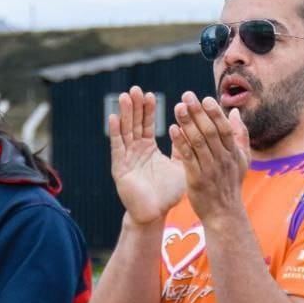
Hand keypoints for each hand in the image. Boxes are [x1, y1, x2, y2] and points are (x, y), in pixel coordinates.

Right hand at [109, 86, 185, 224]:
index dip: (148, 110)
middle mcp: (136, 151)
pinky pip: (117, 147)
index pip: (147, 125)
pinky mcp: (120, 167)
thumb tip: (191, 128)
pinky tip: (113, 118)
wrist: (155, 213)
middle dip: (135, 107)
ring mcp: (126, 158)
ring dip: (124, 114)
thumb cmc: (168, 192)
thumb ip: (184, 147)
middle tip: (136, 89)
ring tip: (125, 97)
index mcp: (148, 149)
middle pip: (134, 124)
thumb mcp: (181, 165)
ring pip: (125, 131)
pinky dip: (115, 132)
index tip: (150, 95)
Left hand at [168, 92, 249, 221]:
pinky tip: (172, 130)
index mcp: (234, 153)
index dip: (215, 113)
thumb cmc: (230, 185)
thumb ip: (240, 136)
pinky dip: (180, 143)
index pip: (225, 128)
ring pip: (198, 142)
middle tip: (186, 96)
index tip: (205, 98)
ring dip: (187, 123)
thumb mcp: (242, 161)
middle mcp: (223, 159)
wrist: (224, 214)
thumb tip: (236, 112)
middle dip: (198, 112)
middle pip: (210, 131)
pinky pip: (188, 158)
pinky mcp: (196, 179)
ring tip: (178, 108)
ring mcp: (210, 169)